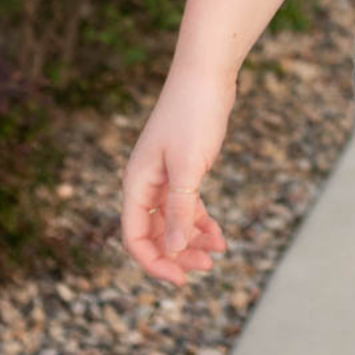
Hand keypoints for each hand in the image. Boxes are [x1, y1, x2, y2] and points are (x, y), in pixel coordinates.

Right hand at [120, 64, 236, 286]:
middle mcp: (146, 183)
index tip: (181, 280)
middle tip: (206, 269)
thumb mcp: (189, 167)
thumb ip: (179, 210)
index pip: (135, 238)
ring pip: (173, 221)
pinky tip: (219, 235)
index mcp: (137, 184)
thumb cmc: (194, 114)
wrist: (207, 74)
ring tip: (219, 252)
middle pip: (153, 233)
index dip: (155, 263)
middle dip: (177, 255)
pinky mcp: (184, 167)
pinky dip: (201, 221)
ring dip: (192, 240)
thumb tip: (172, 250)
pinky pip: (187, 205)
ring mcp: (165, 175)